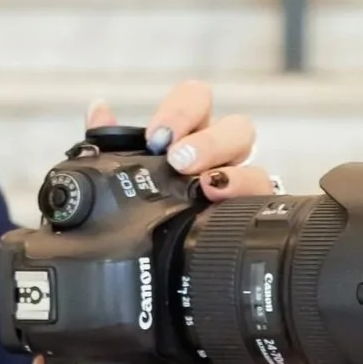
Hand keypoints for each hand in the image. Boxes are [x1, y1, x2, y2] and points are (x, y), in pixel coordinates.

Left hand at [87, 80, 277, 205]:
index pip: (197, 99)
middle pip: (237, 129)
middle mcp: (220, 156)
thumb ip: (107, 142)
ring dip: (234, 175)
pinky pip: (263, 203)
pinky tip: (225, 208)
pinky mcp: (248, 214)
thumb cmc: (141, 204)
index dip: (181, 112)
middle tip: (179, 161)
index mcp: (189, 134)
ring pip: (255, 167)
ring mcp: (239, 186)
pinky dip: (248, 199)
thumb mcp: (120, 172)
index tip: (157, 138)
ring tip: (206, 189)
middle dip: (209, 142)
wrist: (154, 263)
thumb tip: (99, 110)